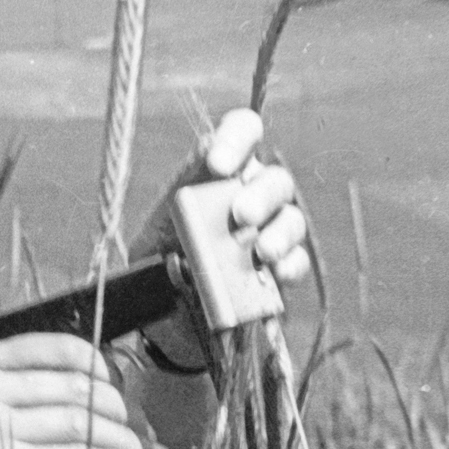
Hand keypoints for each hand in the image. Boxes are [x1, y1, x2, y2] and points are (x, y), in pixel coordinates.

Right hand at [0, 333, 167, 448]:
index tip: (114, 384)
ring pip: (78, 423)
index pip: (54, 348)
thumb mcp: (6, 413)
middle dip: (115, 408)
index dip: (96, 364)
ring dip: (120, 439)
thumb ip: (52, 396)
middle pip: (72, 387)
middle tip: (131, 429)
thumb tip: (127, 398)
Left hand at [128, 107, 309, 365]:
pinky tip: (276, 273)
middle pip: (274, 180)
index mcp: (220, 174)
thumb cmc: (159, 263)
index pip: (243, 133)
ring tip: (262, 251)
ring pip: (292, 219)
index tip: (217, 164)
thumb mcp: (151, 238)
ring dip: (279, 232)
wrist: (166, 315)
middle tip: (241, 216)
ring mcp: (270, 232)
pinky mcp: (280, 271)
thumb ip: (174, 222)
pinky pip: (296, 262)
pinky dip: (288, 266)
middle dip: (260, 195)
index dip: (236, 139)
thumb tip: (199, 222)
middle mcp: (252, 195)